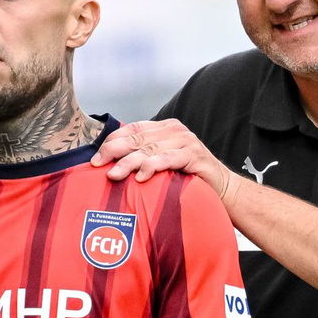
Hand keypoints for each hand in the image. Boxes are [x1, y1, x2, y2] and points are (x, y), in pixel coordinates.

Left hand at [92, 119, 231, 195]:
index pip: (133, 129)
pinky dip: (153, 167)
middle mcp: (174, 131)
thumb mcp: (162, 165)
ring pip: (150, 149)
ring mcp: (186, 141)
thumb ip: (143, 158)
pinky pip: (169, 159)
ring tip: (113, 174)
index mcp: (164, 128)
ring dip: (129, 162)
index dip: (112, 141)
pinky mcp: (194, 156)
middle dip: (114, 151)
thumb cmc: (187, 178)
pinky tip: (141, 177)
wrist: (222, 189)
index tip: (96, 156)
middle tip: (98, 164)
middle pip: (138, 138)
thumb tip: (110, 165)